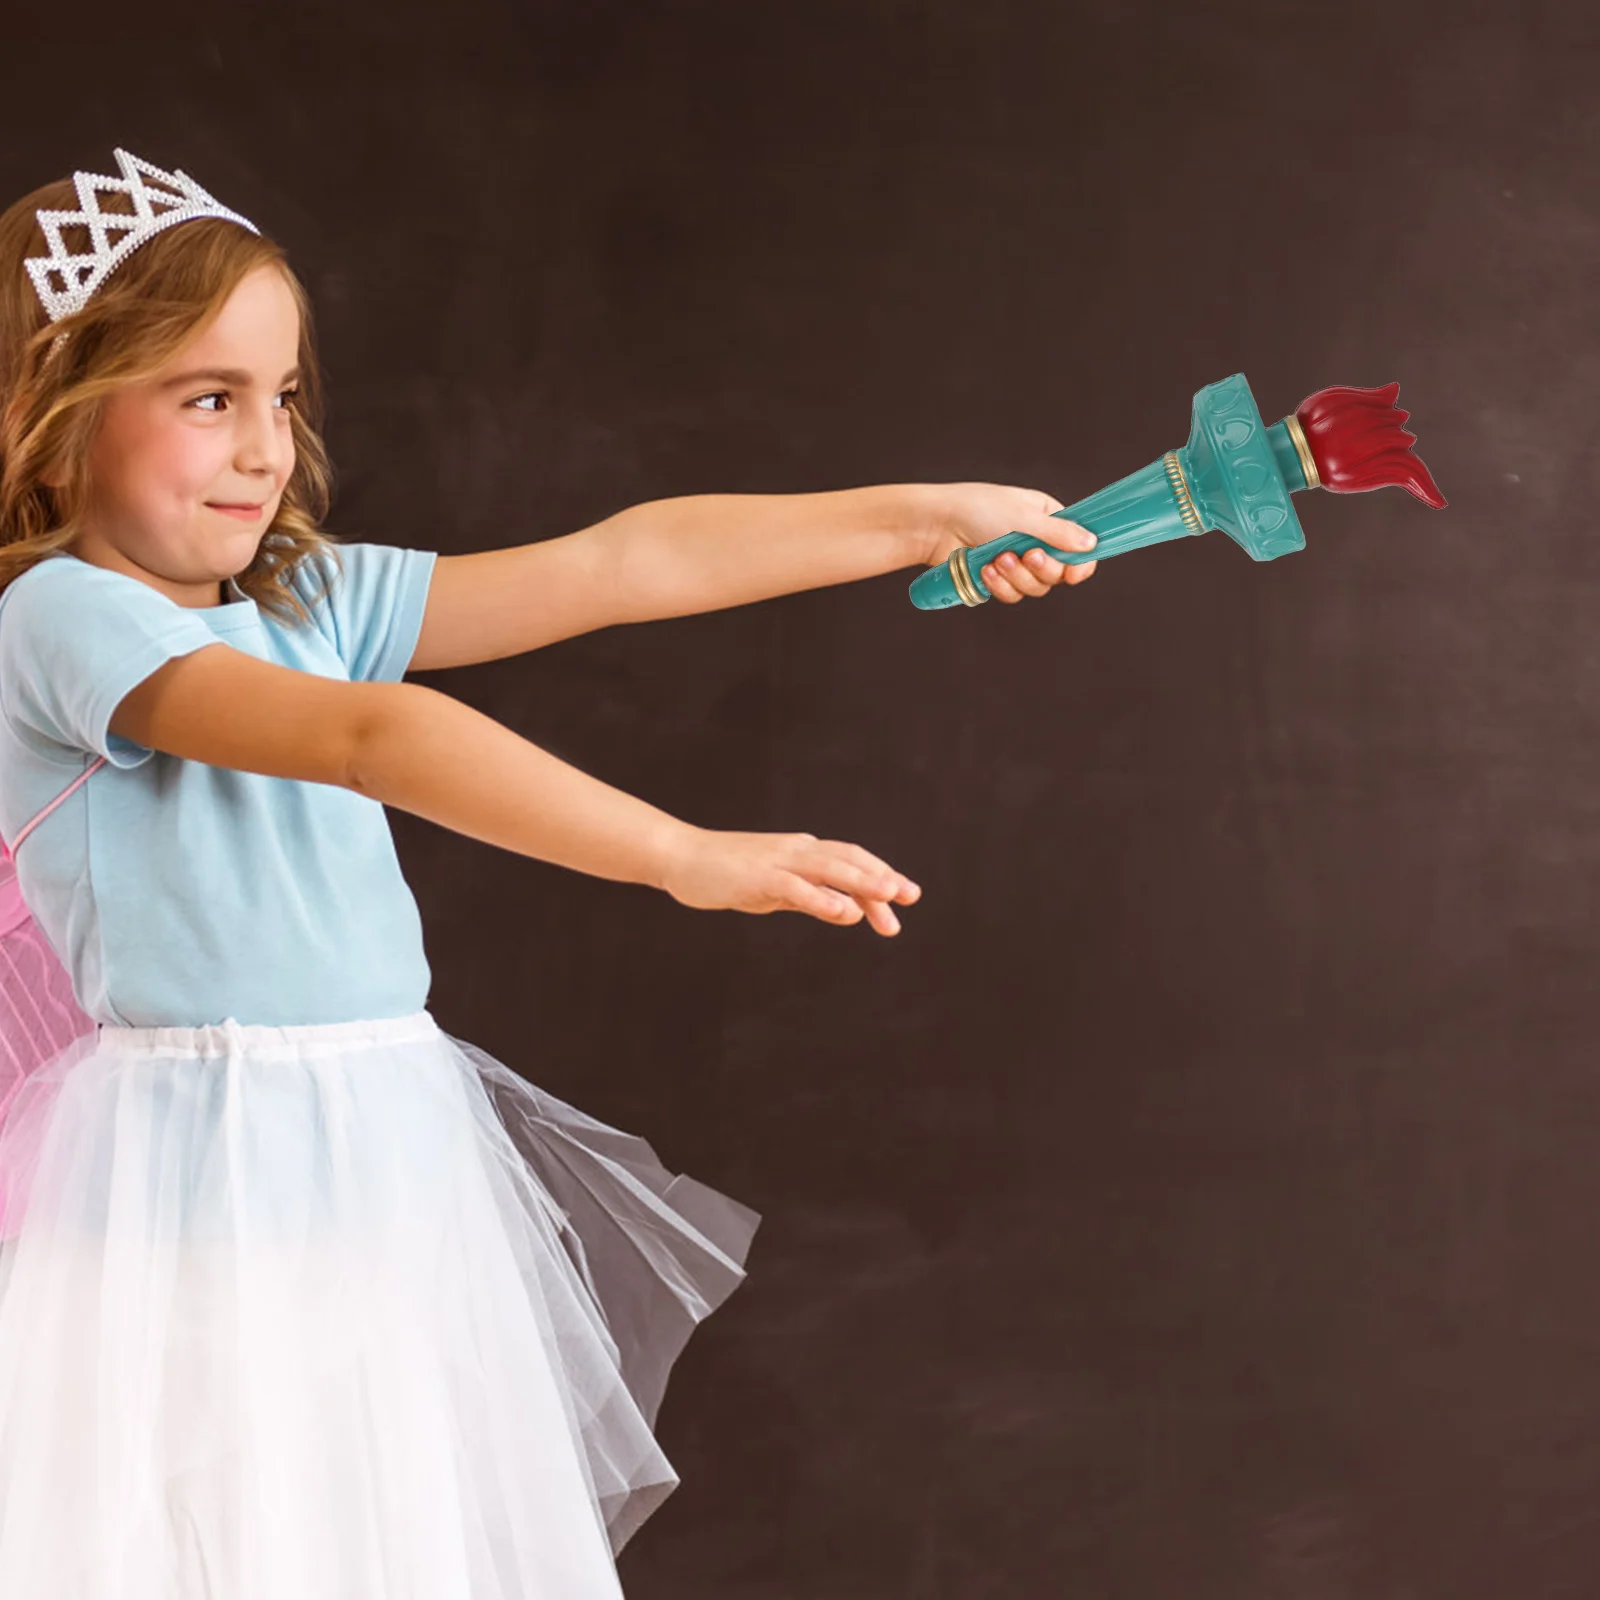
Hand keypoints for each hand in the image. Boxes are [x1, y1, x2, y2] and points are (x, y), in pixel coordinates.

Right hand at [660, 826, 920, 936]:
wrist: (682, 858)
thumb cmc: (728, 875)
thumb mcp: (776, 890)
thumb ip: (809, 897)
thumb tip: (845, 909)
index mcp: (803, 852)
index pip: (850, 860)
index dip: (880, 874)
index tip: (906, 896)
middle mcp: (797, 850)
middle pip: (849, 860)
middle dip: (882, 878)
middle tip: (911, 897)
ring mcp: (778, 861)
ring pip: (830, 867)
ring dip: (863, 881)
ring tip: (890, 896)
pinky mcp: (759, 877)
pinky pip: (797, 888)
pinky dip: (823, 899)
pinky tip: (844, 913)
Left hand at [922, 482, 1097, 602]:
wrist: (937, 525)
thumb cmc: (979, 509)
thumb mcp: (1024, 516)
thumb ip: (1058, 533)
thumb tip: (1091, 543)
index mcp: (1049, 520)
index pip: (1079, 548)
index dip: (1081, 565)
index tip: (1073, 574)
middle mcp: (1037, 542)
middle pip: (1058, 573)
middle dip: (1042, 568)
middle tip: (1027, 555)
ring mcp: (1017, 563)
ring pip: (1035, 588)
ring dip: (1017, 576)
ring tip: (998, 559)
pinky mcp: (999, 580)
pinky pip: (1012, 595)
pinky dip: (1000, 586)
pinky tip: (986, 570)